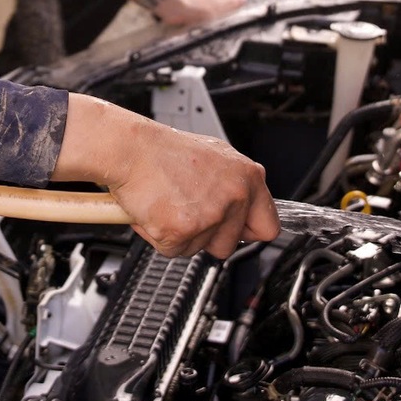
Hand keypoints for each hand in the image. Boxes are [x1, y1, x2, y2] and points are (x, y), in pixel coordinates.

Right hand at [109, 120, 279, 257]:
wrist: (131, 149)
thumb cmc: (163, 151)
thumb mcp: (214, 156)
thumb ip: (234, 184)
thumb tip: (245, 207)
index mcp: (248, 177)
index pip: (268, 226)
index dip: (247, 231)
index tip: (234, 230)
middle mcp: (235, 196)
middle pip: (230, 244)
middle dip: (207, 236)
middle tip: (187, 211)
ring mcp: (210, 216)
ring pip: (200, 249)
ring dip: (182, 235)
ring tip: (169, 205)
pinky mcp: (182, 231)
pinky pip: (174, 251)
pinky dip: (160, 237)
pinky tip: (156, 212)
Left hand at [154, 0, 241, 28]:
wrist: (172, 8)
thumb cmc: (196, 7)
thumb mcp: (219, 6)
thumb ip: (231, 2)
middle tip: (221, 8)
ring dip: (205, 6)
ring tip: (210, 16)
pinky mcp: (181, 3)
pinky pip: (191, 7)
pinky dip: (196, 11)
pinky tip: (197, 19)